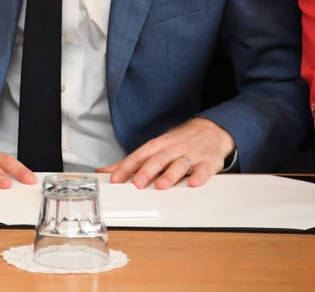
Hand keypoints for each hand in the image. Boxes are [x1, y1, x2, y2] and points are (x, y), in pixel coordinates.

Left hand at [98, 117, 235, 188]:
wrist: (210, 130)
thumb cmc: (177, 142)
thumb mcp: (153, 148)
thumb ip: (130, 162)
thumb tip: (105, 171)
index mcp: (156, 146)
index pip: (138, 156)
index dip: (126, 167)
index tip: (115, 179)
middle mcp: (171, 149)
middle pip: (157, 159)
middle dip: (146, 171)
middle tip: (136, 184)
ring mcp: (190, 154)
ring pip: (179, 164)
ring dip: (170, 175)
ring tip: (161, 185)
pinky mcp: (207, 162)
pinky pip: (203, 169)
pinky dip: (199, 175)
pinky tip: (194, 183)